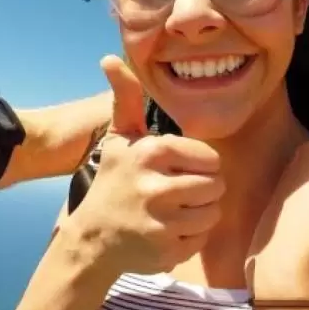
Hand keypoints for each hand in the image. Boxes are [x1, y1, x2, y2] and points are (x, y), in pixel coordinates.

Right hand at [57, 55, 224, 274]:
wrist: (92, 238)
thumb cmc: (115, 181)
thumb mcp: (119, 138)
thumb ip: (125, 98)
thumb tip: (109, 58)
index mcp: (152, 152)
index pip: (211, 158)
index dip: (201, 165)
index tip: (180, 169)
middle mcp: (156, 187)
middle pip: (216, 186)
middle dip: (204, 189)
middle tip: (181, 192)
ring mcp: (160, 222)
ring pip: (213, 213)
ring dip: (200, 213)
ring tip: (176, 210)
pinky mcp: (165, 251)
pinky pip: (201, 239)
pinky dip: (190, 237)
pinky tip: (168, 230)